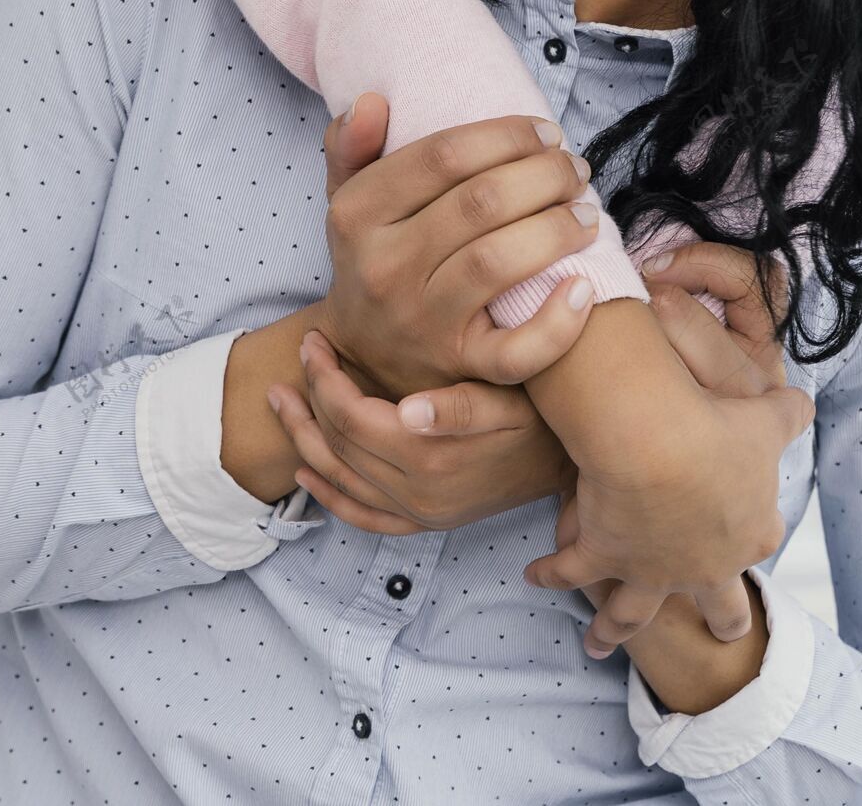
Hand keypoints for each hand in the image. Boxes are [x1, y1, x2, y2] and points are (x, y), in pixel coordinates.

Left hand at [265, 328, 576, 532]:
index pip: (351, 416)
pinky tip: (306, 474)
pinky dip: (330, 495)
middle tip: (298, 357)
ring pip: (341, 479)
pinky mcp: (428, 521)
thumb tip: (407, 409)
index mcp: (429, 457)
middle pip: (338, 445)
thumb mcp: (511, 398)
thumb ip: (460, 407)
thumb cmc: (542, 411)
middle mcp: (417, 493)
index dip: (325, 377)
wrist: (578, 459)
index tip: (315, 339)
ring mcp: (420, 512)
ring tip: (282, 403)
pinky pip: (363, 516)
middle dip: (309, 399)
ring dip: (305, 440)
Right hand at [313, 93, 600, 401]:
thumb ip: (352, 146)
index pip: (442, 156)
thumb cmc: (375, 256)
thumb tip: (371, 101)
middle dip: (543, 176)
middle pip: (479, 203)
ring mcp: (421, 321)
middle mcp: (385, 266)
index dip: (505, 136)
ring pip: (498, 263)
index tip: (546, 132)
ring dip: (556, 230)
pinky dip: (556, 324)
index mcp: (358, 213)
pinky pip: (514, 352)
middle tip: (574, 170)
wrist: (362, 354)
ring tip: (585, 214)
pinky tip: (582, 289)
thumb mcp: (350, 198)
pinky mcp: (457, 366)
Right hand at [541, 242, 807, 658]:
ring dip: (613, 630)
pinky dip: (549, 573)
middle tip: (722, 632)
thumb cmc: (718, 428)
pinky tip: (533, 575)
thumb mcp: (767, 418)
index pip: (761, 539)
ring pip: (632, 615)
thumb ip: (790, 412)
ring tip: (598, 645)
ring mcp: (652, 571)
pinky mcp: (603, 556)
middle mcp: (705, 567)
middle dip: (721, 618)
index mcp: (751, 534)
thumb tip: (802, 402)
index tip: (749, 527)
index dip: (755, 531)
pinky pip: (571, 572)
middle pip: (720, 605)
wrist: (658, 441)